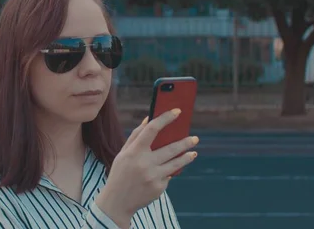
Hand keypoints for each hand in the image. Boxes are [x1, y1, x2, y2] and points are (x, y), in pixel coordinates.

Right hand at [95, 108, 198, 227]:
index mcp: (134, 152)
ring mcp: (153, 177)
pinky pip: (168, 176)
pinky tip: (166, 173)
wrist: (117, 202)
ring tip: (193, 152)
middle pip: (170, 148)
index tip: (177, 112)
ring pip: (176, 163)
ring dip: (187, 157)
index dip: (165, 118)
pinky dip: (168, 173)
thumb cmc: (120, 173)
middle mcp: (145, 163)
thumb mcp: (122, 154)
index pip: (152, 129)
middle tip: (195, 138)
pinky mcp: (159, 188)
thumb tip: (149, 119)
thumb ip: (135, 136)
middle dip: (185, 142)